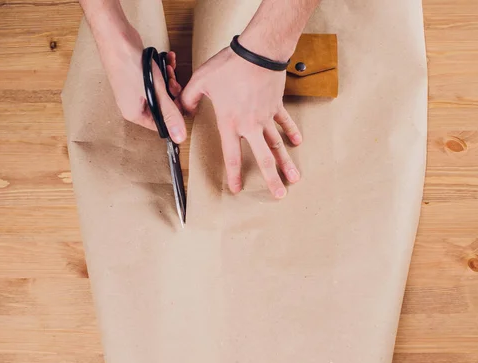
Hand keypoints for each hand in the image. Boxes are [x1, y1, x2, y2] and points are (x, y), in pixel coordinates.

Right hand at [96, 25, 186, 142]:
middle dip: (171, 93)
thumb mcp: (156, 93)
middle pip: (162, 107)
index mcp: (134, 114)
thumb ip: (170, 114)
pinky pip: (157, 79)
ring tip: (168, 69)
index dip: (173, 116)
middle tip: (172, 82)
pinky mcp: (138, 77)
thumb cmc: (131, 65)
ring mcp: (135, 90)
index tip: (181, 104)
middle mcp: (133, 104)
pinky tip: (168, 59)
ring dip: (169, 80)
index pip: (160, 125)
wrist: (116, 38)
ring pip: (161, 92)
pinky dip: (164, 70)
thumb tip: (180, 137)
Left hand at [181, 47, 301, 198]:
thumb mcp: (201, 81)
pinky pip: (285, 122)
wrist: (257, 52)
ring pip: (278, 144)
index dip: (234, 174)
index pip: (232, 156)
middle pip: (263, 158)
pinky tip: (297, 143)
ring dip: (286, 162)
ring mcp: (266, 117)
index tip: (236, 189)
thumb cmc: (229, 66)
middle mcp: (251, 125)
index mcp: (231, 123)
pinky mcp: (276, 105)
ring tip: (294, 178)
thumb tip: (180, 108)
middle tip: (279, 195)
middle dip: (272, 179)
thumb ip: (188, 98)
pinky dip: (291, 131)